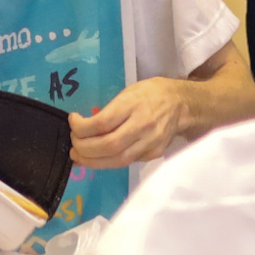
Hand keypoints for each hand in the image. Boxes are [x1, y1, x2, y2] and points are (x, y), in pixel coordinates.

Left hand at [69, 78, 189, 168]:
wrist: (182, 104)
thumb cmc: (151, 93)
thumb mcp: (129, 92)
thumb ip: (110, 110)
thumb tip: (85, 128)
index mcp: (134, 104)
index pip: (103, 123)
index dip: (82, 127)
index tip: (73, 122)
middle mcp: (143, 125)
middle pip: (108, 145)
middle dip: (84, 149)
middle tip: (72, 145)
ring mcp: (150, 142)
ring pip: (117, 160)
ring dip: (93, 161)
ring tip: (79, 156)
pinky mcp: (153, 154)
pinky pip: (126, 163)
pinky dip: (107, 162)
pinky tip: (97, 159)